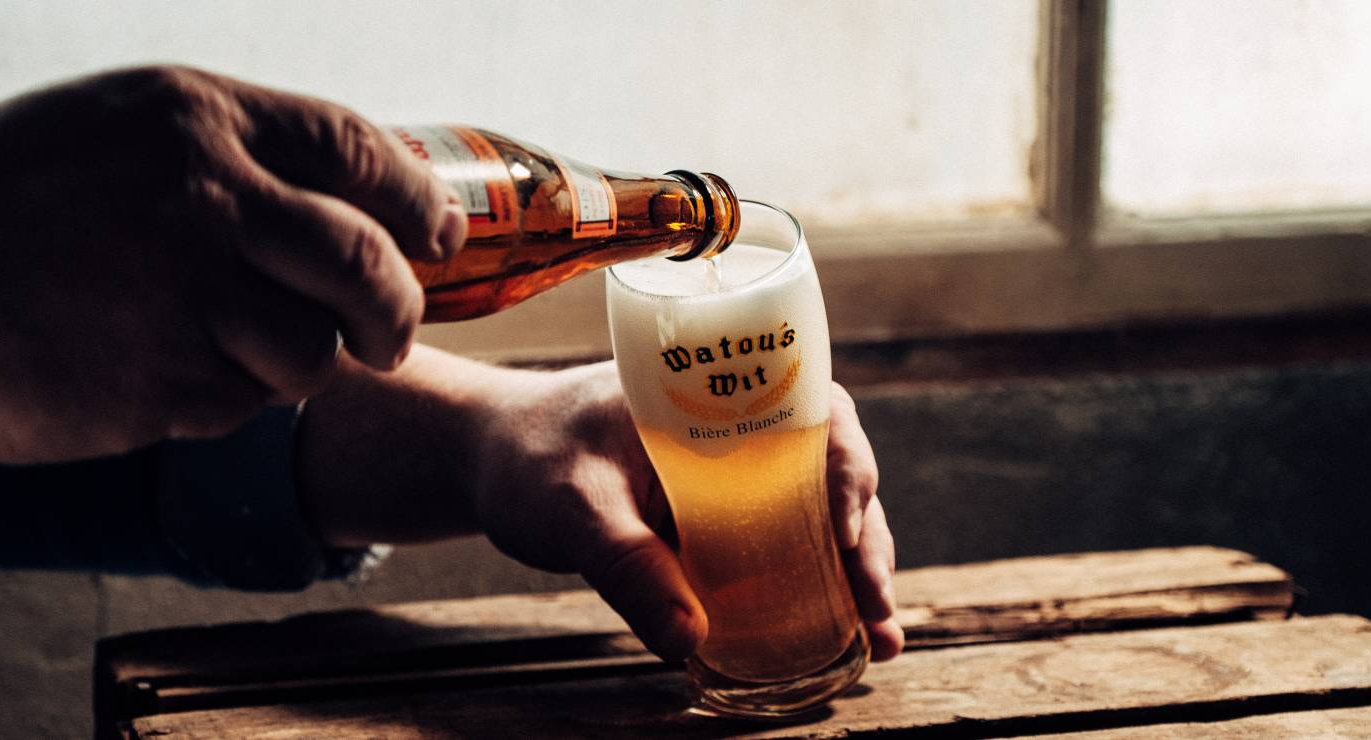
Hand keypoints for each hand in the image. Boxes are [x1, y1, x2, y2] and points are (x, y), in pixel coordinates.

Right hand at [0, 65, 464, 536]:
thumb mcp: (115, 129)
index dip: (414, 200)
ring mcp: (183, 299)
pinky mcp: (159, 388)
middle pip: (366, 265)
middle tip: (387, 335)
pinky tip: (153, 369)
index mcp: (197, 120)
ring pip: (312, 353)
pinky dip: (222, 400)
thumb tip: (357, 197)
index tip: (436, 236)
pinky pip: (241, 406)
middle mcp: (206, 202)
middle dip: (395, 309)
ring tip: (225, 349)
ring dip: (293, 364)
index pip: (358, 150)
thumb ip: (233, 155)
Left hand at [472, 362, 903, 662]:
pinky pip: (785, 552)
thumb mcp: (570, 507)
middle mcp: (741, 434)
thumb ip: (624, 564)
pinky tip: (847, 638)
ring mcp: (736, 481)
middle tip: (877, 611)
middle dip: (869, 545)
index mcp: (716, 399)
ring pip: (821, 520)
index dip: (848, 466)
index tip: (848, 527)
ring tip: (880, 641)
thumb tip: (690, 641)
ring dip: (858, 576)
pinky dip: (820, 591)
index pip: (812, 412)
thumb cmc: (528, 458)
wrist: (491, 461)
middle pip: (834, 476)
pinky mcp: (722, 525)